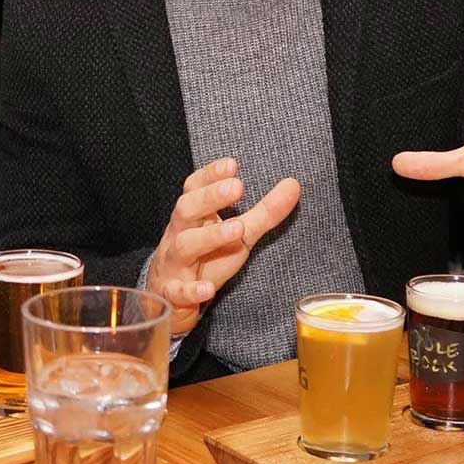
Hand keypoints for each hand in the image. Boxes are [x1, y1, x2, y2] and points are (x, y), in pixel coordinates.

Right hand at [144, 157, 300, 336]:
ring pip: (184, 246)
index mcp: (193, 217)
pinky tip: (208, 288)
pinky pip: (178, 291)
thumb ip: (264, 212)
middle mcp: (179, 235)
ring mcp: (174, 264)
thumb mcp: (238, 234)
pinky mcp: (173, 293)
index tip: (232, 164)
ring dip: (208, 236)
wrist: (169, 299)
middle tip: (238, 186)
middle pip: (186, 210)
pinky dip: (191, 290)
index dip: (210, 175)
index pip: (194, 188)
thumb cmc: (206, 258)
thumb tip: (294, 184)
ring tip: (237, 229)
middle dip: (210, 197)